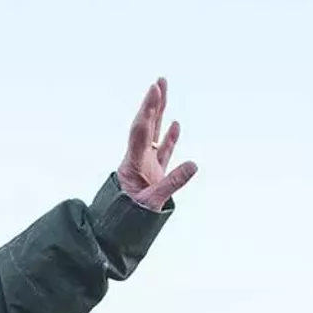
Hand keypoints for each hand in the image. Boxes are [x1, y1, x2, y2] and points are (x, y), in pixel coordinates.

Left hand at [117, 77, 197, 211]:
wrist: (119, 230)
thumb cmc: (130, 217)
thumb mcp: (152, 202)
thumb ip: (172, 184)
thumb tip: (194, 165)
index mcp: (132, 163)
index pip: (141, 131)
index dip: (148, 111)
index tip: (154, 90)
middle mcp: (137, 159)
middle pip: (146, 126)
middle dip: (152, 104)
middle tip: (159, 81)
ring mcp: (145, 165)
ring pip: (154, 135)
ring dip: (159, 114)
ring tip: (163, 92)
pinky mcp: (153, 174)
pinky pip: (163, 152)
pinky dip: (169, 138)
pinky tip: (176, 124)